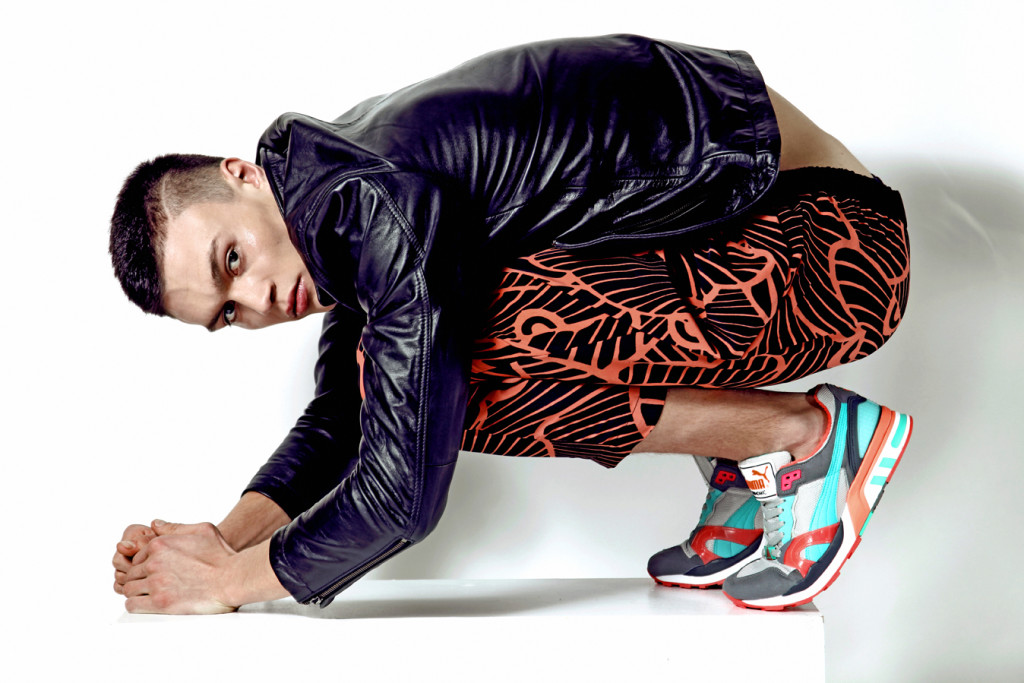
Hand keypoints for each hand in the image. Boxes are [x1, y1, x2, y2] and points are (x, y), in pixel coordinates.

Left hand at [121, 520, 238, 614]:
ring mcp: (156, 583)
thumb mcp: (203, 530)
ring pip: (129, 589)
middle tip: (156, 584)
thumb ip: (175, 527)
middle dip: (141, 579)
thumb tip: (154, 524)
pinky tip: (149, 603)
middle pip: (132, 573)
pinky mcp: (160, 603)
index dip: (145, 565)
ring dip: (138, 592)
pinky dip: (137, 604)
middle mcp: (154, 563)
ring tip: (152, 594)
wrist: (233, 579)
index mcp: (160, 545)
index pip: (137, 556)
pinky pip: (132, 604)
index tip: (156, 571)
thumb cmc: (222, 556)